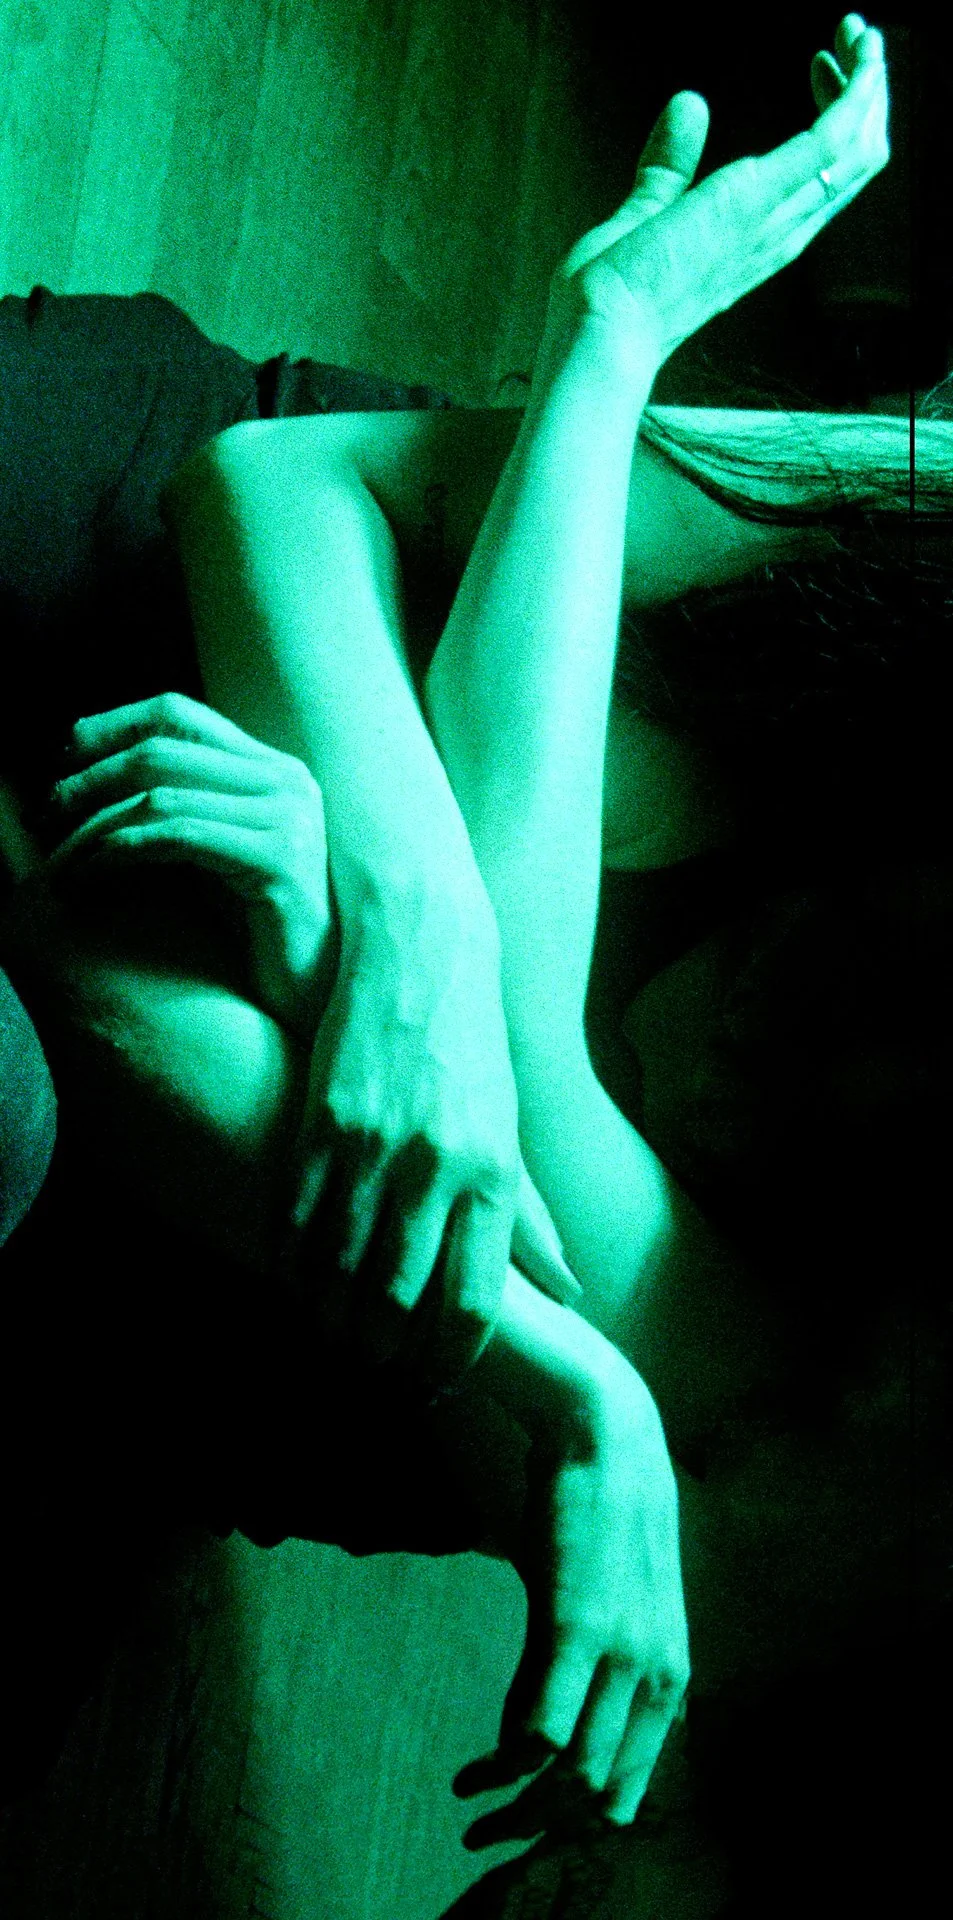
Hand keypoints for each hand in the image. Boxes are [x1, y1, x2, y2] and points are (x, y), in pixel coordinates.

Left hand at [39, 692, 334, 1029]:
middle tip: (42, 818)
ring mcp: (287, 818)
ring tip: (57, 862)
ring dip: (92, 827)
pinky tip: (88, 879)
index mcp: (273, 769)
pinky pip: (176, 838)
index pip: (178, 713)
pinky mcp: (278, 861)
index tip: (60, 762)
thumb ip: (176, 811)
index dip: (109, 726)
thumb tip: (84, 783)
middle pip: (160, 748)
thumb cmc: (257, 935)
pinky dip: (118, 854)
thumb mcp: (212, 857)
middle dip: (87, 780)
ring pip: (160, 794)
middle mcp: (286, 781)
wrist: (317, 994)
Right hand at [286, 886, 581, 1388]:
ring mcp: (375, 1146)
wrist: (424, 950)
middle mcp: (436, 1168)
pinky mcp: (322, 1120)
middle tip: (369, 1371)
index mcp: (493, 1175)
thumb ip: (527, 1217)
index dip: (448, 1360)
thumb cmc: (474, 1047)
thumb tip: (567, 1289)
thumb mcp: (510, 1130)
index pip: (472, 1305)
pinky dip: (286, 1261)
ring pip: (339, 1268)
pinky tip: (285, 1280)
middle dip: (381, 1352)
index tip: (432, 1383)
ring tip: (326, 1337)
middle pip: (398, 1302)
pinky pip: (295, 1216)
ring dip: (327, 1317)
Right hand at [455, 1359, 688, 1837]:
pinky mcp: (575, 1625)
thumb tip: (564, 1711)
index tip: (531, 1825)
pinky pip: (543, 1724)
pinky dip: (507, 1758)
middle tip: (485, 1830)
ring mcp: (619, 1651)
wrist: (604, 1432)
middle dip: (540, 1822)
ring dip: (514, 1797)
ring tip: (469, 1797)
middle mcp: (657, 1672)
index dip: (581, 1816)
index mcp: (672, 1672)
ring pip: (571, 1769)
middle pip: (600, 1786)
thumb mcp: (619, 1599)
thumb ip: (605, 1659)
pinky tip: (479, 1766)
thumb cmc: (603, 1511)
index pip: (633, 1778)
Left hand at [548, 15, 888, 369]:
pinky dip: (853, 94)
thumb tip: (688, 105)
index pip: (826, 180)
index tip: (821, 67)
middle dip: (866, 95)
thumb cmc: (614, 293)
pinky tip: (855, 55)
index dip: (837, 121)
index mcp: (758, 240)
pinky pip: (830, 142)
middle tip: (855, 36)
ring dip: (869, 85)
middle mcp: (779, 233)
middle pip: (856, 162)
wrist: (601, 329)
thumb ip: (668, 166)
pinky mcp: (755, 198)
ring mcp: (772, 218)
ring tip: (862, 33)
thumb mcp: (644, 214)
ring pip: (859, 150)